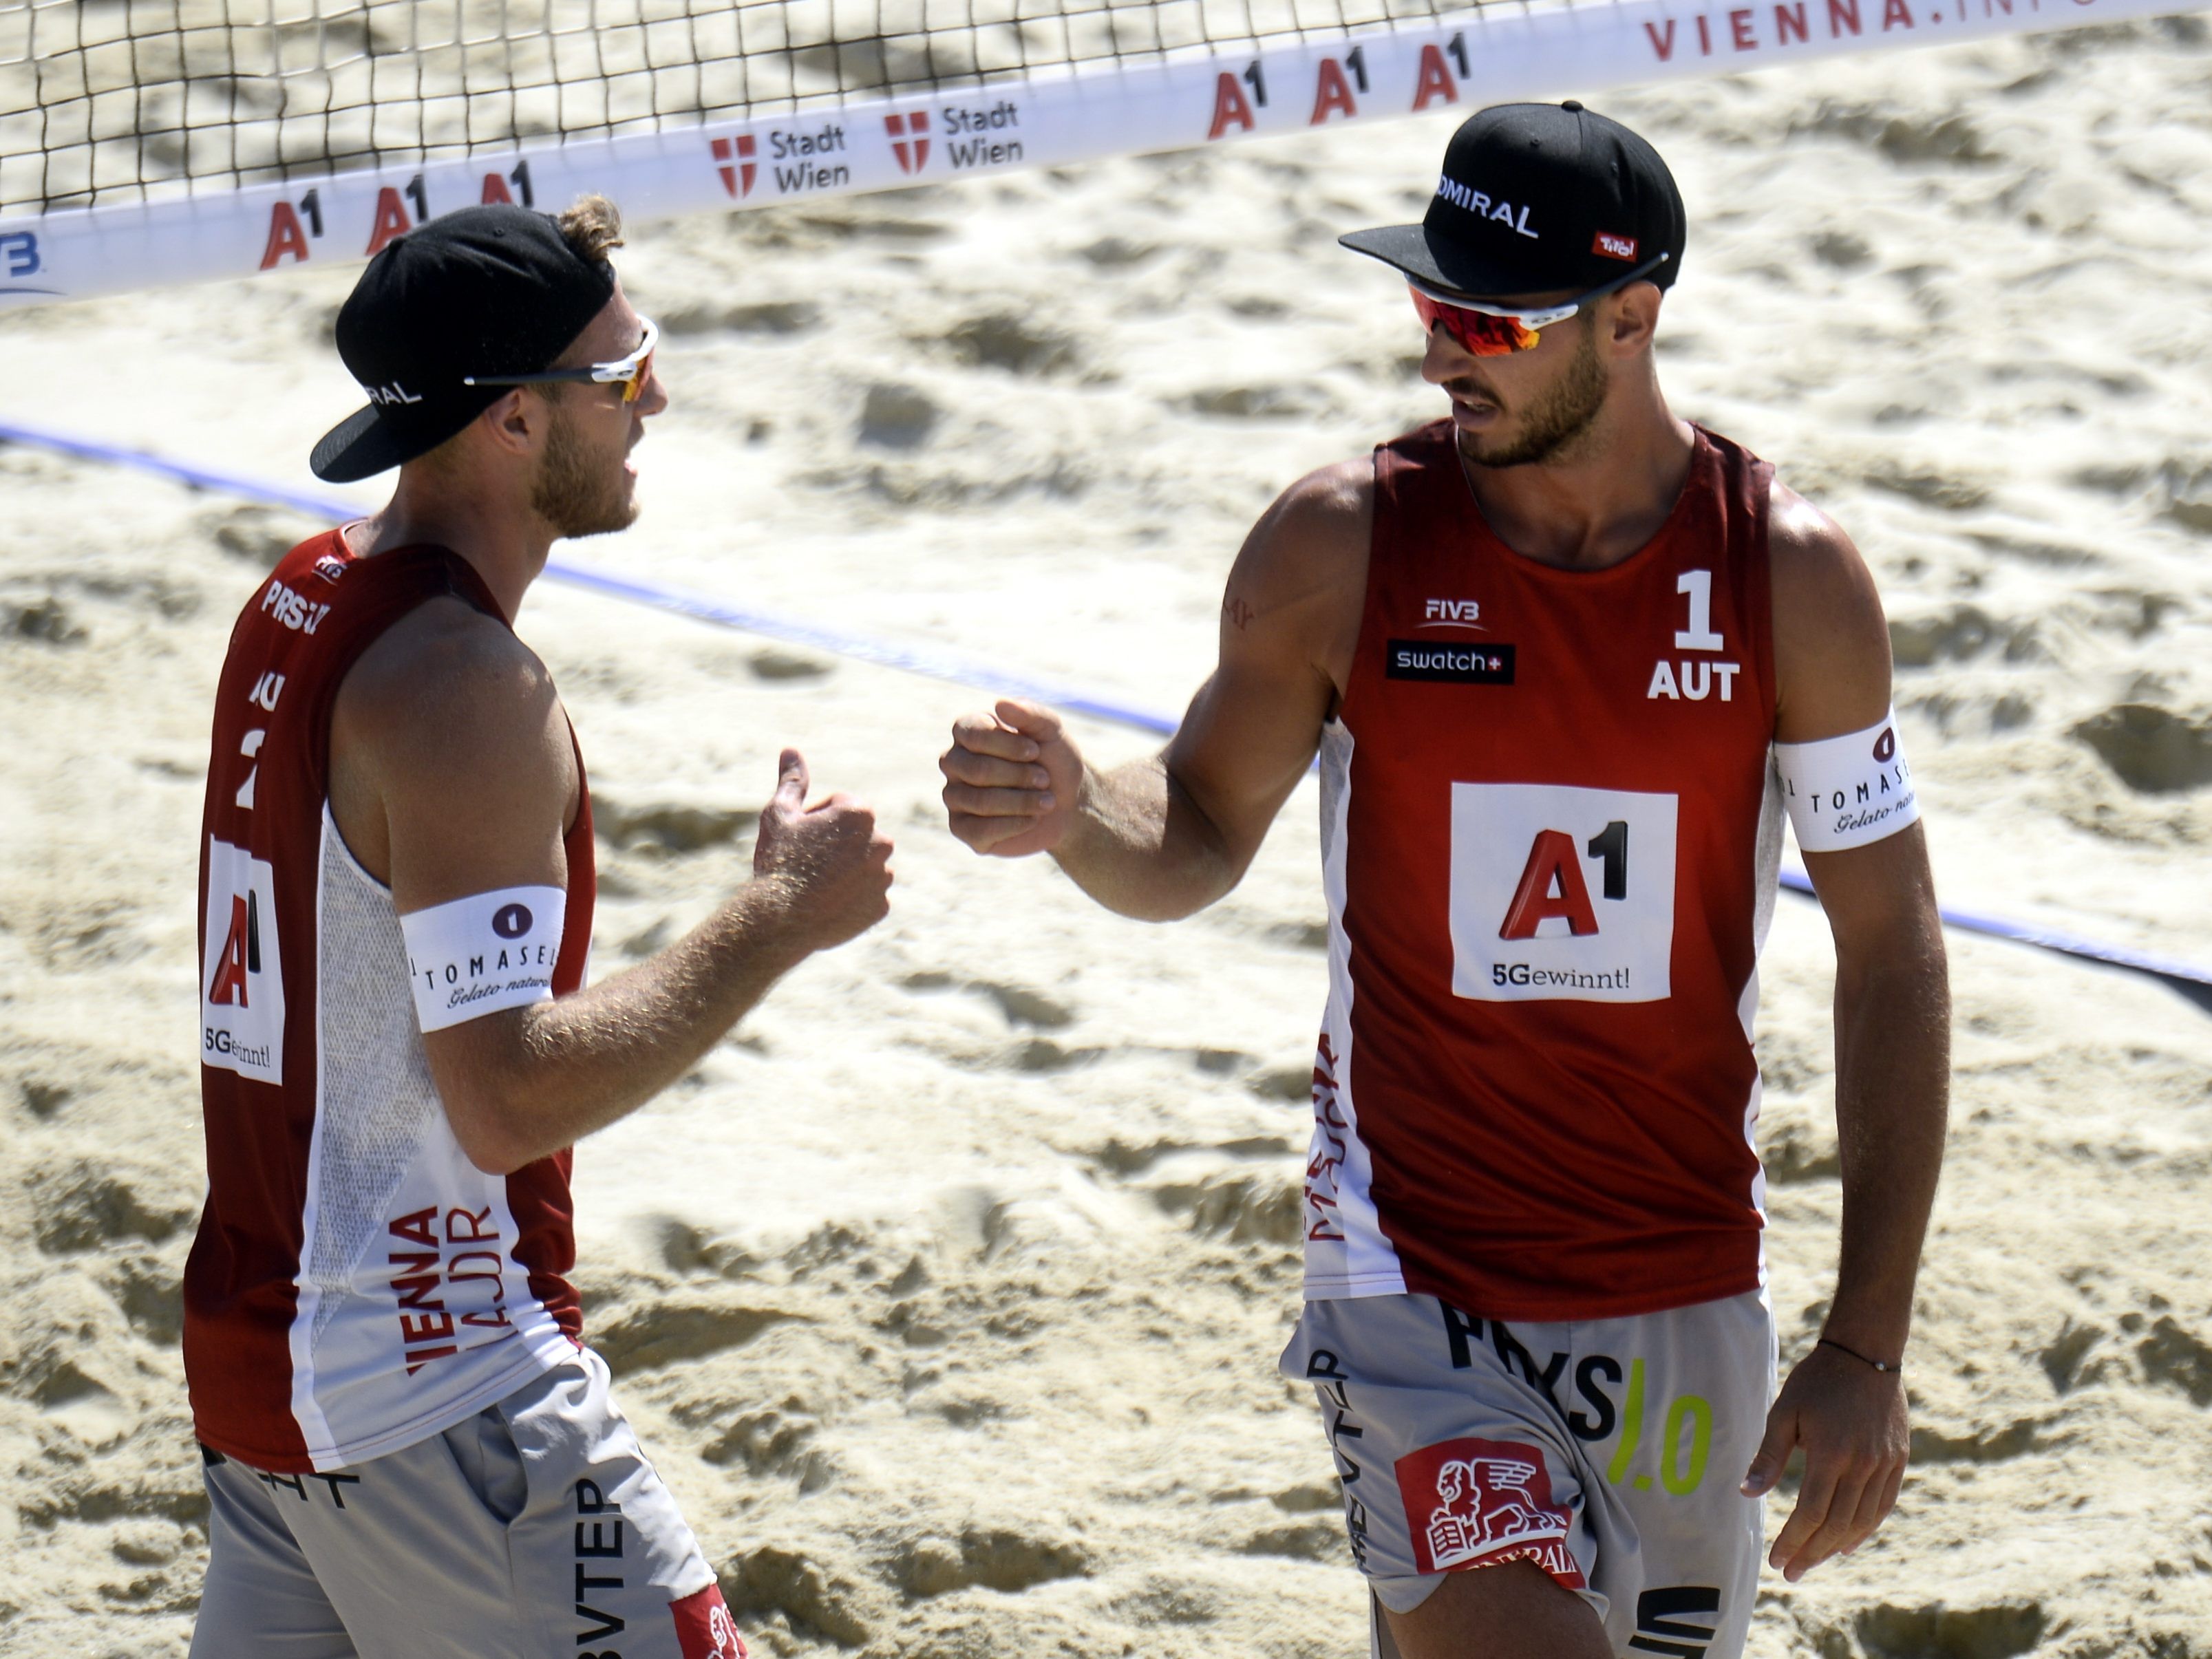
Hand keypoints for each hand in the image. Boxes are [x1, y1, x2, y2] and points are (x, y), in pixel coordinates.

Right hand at [751, 749, 892, 950]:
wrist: (779, 919)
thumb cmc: (778, 861)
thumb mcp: (779, 814)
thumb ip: (792, 781)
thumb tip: (791, 750)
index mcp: (860, 812)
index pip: (840, 806)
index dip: (815, 819)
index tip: (800, 837)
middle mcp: (881, 841)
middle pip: (856, 835)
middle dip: (836, 843)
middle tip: (807, 862)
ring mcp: (883, 876)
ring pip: (864, 866)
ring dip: (846, 871)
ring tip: (816, 885)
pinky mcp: (881, 906)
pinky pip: (867, 897)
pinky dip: (851, 899)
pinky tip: (827, 904)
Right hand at [940, 698, 1084, 857]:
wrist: (1069, 802)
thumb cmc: (1054, 761)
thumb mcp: (1052, 732)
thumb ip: (1031, 714)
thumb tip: (1001, 703)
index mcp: (968, 731)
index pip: (971, 734)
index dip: (1007, 745)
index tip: (1036, 750)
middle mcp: (954, 762)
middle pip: (976, 770)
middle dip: (1019, 776)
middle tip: (1044, 779)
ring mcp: (954, 796)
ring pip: (980, 802)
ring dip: (1022, 802)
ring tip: (1047, 801)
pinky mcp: (962, 828)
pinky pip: (979, 831)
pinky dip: (1014, 824)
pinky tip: (1032, 819)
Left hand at [1742, 1341, 1907, 1581]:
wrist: (1865, 1354)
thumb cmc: (1816, 1381)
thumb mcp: (1784, 1411)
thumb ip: (1768, 1455)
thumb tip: (1747, 1493)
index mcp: (1831, 1453)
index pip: (1811, 1513)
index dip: (1793, 1541)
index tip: (1776, 1560)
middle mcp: (1863, 1464)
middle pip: (1837, 1524)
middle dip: (1812, 1553)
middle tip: (1791, 1573)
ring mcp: (1885, 1464)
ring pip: (1862, 1520)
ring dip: (1836, 1547)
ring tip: (1814, 1561)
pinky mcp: (1899, 1460)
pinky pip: (1883, 1505)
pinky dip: (1865, 1528)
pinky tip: (1847, 1544)